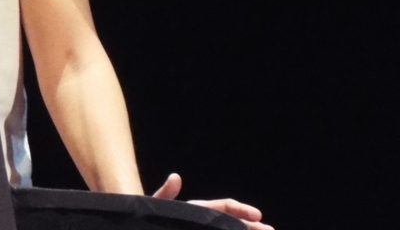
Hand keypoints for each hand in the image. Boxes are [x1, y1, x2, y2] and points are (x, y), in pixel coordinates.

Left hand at [153, 173, 273, 229]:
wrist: (143, 225)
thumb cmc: (149, 217)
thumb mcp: (156, 205)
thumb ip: (166, 194)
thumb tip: (176, 177)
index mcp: (197, 209)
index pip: (224, 207)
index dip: (241, 210)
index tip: (258, 216)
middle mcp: (204, 221)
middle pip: (233, 222)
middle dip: (252, 227)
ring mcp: (203, 228)